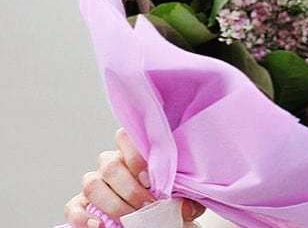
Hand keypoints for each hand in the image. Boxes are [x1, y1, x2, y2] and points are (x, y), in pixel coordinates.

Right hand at [63, 128, 204, 225]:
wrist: (155, 219)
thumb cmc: (166, 201)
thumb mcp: (179, 196)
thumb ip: (183, 197)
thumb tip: (185, 206)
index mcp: (134, 153)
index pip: (125, 137)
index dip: (136, 156)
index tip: (151, 180)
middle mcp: (111, 164)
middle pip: (110, 165)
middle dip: (129, 189)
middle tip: (146, 206)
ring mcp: (95, 183)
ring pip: (91, 183)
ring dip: (111, 204)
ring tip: (128, 219)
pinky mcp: (80, 204)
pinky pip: (74, 207)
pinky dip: (84, 218)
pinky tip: (100, 226)